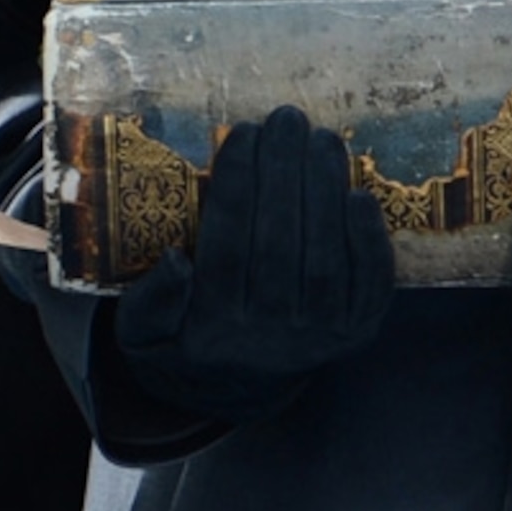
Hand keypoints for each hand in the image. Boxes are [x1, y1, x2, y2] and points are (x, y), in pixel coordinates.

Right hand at [111, 105, 393, 424]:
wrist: (237, 391)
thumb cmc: (182, 340)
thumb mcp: (141, 332)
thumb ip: (151, 300)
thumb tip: (178, 261)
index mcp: (213, 330)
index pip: (225, 248)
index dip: (236, 186)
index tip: (242, 132)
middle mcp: (271, 338)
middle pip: (279, 246)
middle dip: (285, 174)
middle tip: (286, 118)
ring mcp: (320, 338)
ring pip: (325, 262)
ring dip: (326, 193)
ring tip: (321, 138)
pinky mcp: (356, 332)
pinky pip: (370, 286)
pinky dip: (370, 242)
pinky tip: (359, 193)